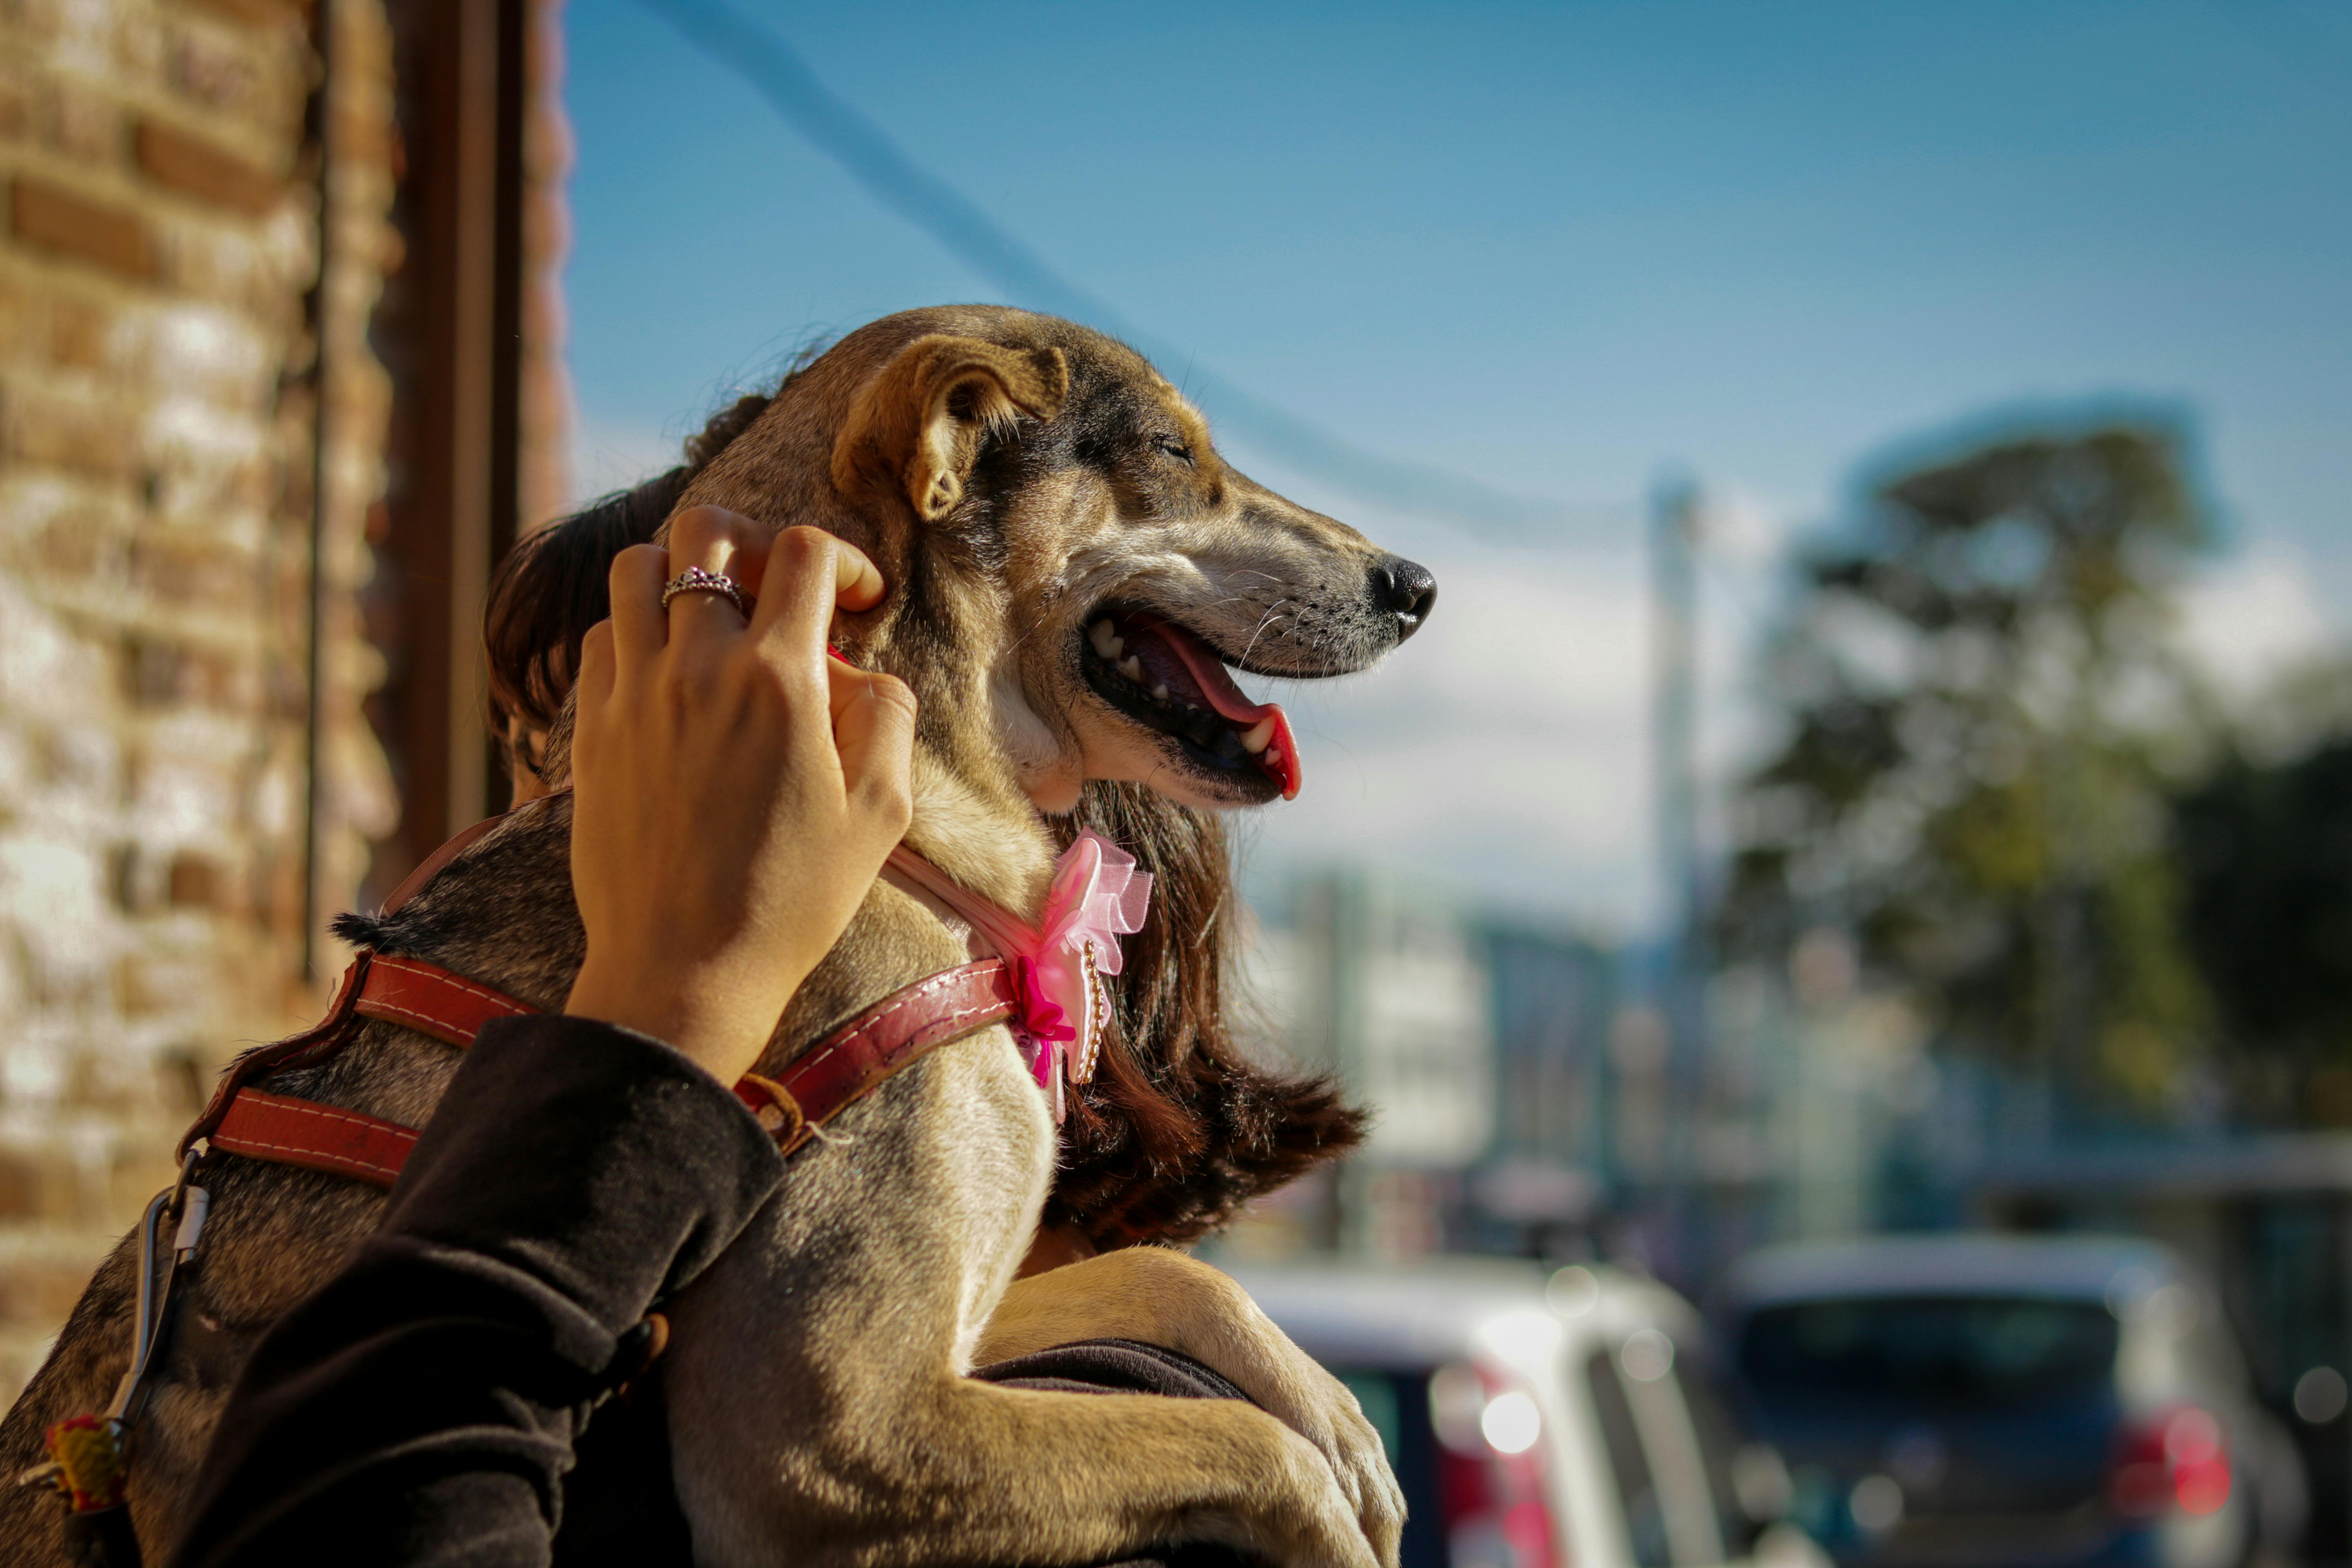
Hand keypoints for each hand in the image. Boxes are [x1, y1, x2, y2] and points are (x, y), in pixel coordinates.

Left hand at [562, 508, 915, 1085]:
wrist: (683, 971)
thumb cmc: (792, 901)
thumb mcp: (881, 814)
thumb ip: (886, 718)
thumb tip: (859, 670)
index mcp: (779, 681)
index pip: (805, 553)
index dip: (843, 557)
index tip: (857, 600)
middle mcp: (697, 667)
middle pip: (706, 528)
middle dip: (753, 539)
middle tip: (778, 587)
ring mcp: (632, 693)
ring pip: (636, 568)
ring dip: (682, 574)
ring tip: (715, 621)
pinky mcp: (590, 729)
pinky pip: (600, 636)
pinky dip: (636, 632)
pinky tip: (669, 676)